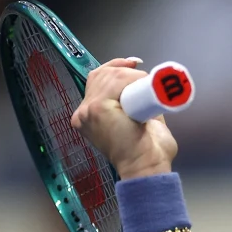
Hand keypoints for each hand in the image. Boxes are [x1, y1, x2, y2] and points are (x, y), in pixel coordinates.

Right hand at [71, 58, 178, 178]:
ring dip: (133, 77)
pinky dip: (132, 79)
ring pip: (111, 76)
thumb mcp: (136, 123)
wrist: (146, 168)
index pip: (96, 79)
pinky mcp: (97, 109)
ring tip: (148, 90)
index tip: (134, 64)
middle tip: (147, 81)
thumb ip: (136, 106)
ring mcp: (88, 110)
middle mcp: (83, 113)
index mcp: (88, 117)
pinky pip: (116, 82)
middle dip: (127, 72)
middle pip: (103, 74)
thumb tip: (147, 89)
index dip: (115, 67)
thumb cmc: (146, 152)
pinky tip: (143, 87)